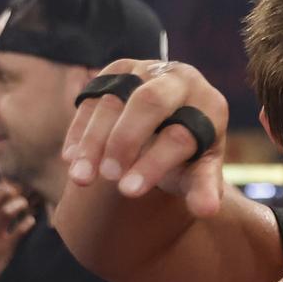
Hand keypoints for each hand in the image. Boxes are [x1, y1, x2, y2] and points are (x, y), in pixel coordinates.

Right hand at [62, 59, 228, 217]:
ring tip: (81, 178)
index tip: (129, 192)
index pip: (180, 133)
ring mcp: (148, 70)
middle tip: (108, 177)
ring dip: (93, 140)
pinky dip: (80, 129)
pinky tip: (71, 158)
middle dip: (124, 141)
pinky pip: (93, 97)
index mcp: (210, 105)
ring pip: (114, 100)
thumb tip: (206, 211)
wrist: (173, 122)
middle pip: (149, 103)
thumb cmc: (190, 154)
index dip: (154, 163)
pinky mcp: (119, 70)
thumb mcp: (200, 170)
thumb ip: (203, 188)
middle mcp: (181, 79)